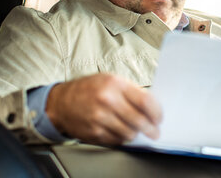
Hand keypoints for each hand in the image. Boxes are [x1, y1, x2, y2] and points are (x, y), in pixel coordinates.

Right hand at [45, 73, 161, 144]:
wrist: (61, 102)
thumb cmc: (88, 89)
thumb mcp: (110, 80)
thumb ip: (130, 91)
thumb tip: (151, 105)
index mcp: (115, 84)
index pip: (145, 101)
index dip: (156, 112)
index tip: (159, 118)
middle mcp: (107, 100)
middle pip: (140, 121)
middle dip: (151, 129)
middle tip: (155, 131)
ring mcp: (100, 118)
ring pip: (129, 134)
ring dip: (136, 134)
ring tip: (136, 130)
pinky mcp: (94, 132)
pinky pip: (117, 140)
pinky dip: (122, 138)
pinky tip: (121, 131)